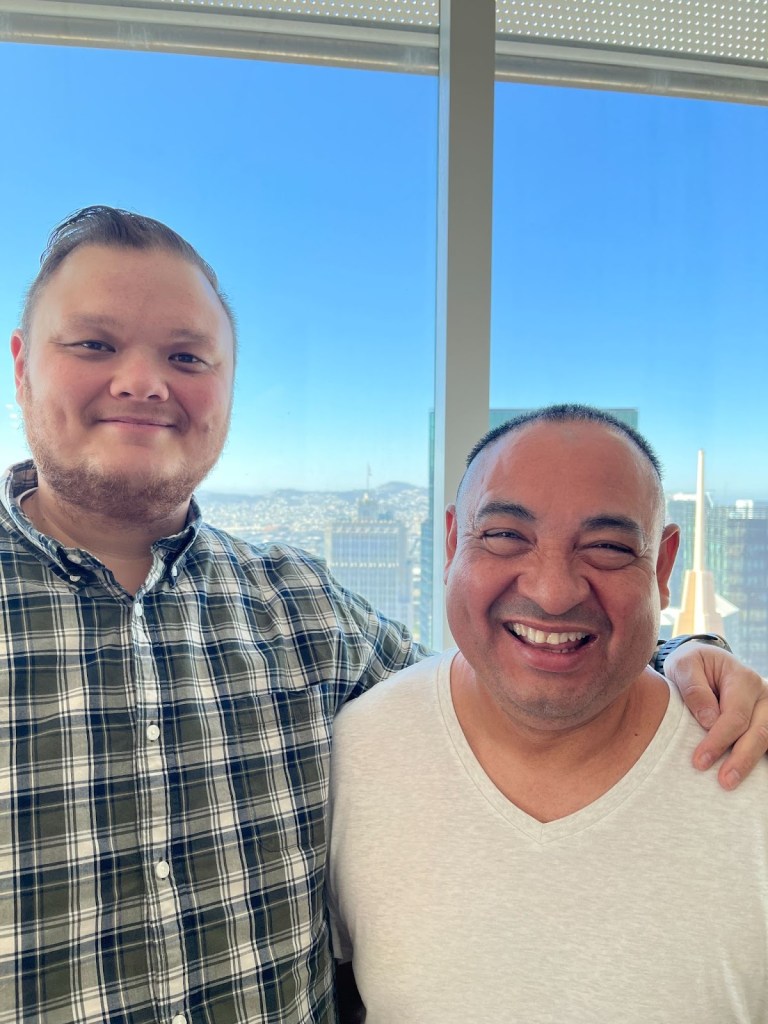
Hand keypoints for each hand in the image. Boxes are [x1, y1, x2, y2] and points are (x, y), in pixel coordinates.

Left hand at [663, 642, 767, 788]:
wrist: (701, 664)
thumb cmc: (691, 665)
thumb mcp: (683, 665)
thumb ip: (694, 689)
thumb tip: (708, 720)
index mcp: (743, 678)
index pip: (736, 715)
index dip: (718, 740)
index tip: (699, 761)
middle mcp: (762, 694)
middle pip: (758, 732)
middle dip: (740, 759)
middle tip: (722, 781)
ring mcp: (767, 711)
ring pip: (766, 740)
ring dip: (748, 764)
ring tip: (729, 783)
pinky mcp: (764, 723)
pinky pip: (766, 744)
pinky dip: (757, 759)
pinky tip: (746, 778)